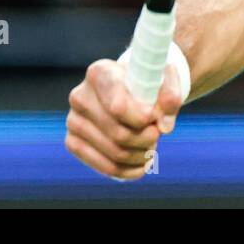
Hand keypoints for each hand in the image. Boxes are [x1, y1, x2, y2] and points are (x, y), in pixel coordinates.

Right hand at [65, 56, 183, 179]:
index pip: (117, 106)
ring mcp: (73, 121)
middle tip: (157, 134)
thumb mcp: (165, 79)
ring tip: (151, 146)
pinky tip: (142, 164)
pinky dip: (129, 170)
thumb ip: (170, 96)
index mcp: (99, 73)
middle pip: (118, 133)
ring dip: (140, 154)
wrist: (129, 90)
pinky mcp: (73, 142)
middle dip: (145, 138)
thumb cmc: (147, 82)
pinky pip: (105, 167)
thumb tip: (163, 126)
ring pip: (114, 152)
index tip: (153, 119)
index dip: (140, 118)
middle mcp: (80, 96)